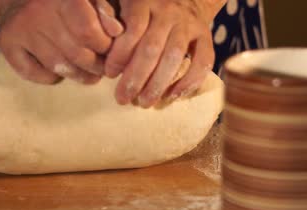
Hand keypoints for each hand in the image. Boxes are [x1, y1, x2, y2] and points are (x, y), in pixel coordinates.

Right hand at [0, 0, 122, 84]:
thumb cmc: (62, 0)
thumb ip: (104, 10)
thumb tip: (118, 32)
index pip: (90, 32)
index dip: (106, 47)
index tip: (111, 51)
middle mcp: (39, 10)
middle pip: (76, 53)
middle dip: (96, 66)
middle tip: (103, 69)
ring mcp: (21, 27)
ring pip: (57, 66)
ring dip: (78, 76)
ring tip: (90, 76)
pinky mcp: (7, 42)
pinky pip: (34, 73)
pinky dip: (50, 78)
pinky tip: (59, 73)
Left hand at [106, 0, 223, 107]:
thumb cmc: (142, 8)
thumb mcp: (123, 5)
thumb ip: (112, 24)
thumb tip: (101, 56)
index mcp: (144, 1)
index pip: (132, 29)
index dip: (120, 54)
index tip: (109, 74)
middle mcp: (168, 10)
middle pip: (151, 48)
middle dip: (135, 78)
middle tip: (122, 99)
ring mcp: (189, 23)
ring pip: (174, 56)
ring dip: (157, 84)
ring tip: (143, 103)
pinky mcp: (205, 35)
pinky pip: (202, 60)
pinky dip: (188, 82)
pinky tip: (171, 97)